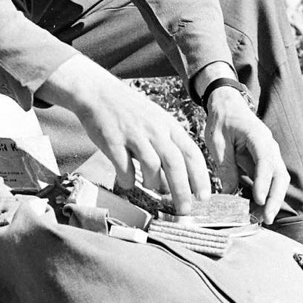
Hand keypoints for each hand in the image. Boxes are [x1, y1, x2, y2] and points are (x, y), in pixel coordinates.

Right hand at [37, 55, 210, 213]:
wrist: (98, 93)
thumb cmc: (130, 111)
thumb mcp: (155, 121)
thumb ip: (167, 146)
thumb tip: (176, 181)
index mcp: (168, 125)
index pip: (191, 153)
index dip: (200, 177)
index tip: (203, 197)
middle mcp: (154, 129)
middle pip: (175, 164)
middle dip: (182, 191)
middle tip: (184, 210)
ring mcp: (133, 134)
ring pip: (152, 166)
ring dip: (153, 183)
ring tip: (149, 186)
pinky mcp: (112, 141)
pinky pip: (124, 168)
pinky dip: (127, 180)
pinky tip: (126, 181)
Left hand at [203, 86, 288, 223]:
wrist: (228, 106)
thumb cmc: (222, 121)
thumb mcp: (217, 142)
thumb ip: (225, 165)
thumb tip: (229, 193)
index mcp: (258, 136)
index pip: (265, 161)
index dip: (263, 181)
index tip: (257, 199)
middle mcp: (270, 146)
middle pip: (280, 174)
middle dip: (275, 198)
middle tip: (266, 217)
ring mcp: (270, 154)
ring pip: (279, 180)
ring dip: (273, 199)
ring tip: (263, 218)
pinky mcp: (266, 162)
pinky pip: (271, 180)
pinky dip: (267, 195)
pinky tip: (258, 209)